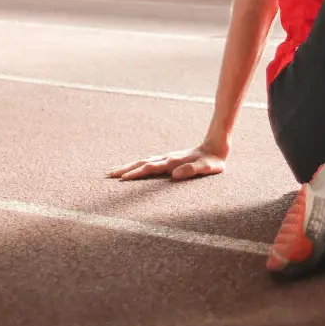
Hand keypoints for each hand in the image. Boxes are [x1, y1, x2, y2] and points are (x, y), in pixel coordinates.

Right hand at [107, 144, 226, 180]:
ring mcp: (166, 158)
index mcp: (173, 162)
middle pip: (142, 163)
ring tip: (114, 172)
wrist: (215, 147)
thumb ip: (192, 170)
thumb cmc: (212, 161)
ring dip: (128, 167)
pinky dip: (137, 165)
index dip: (137, 173)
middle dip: (125, 169)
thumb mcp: (206, 168)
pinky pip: (148, 162)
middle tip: (109, 175)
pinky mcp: (168, 159)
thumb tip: (174, 175)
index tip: (123, 179)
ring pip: (143, 161)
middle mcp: (167, 158)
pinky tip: (132, 169)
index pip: (150, 168)